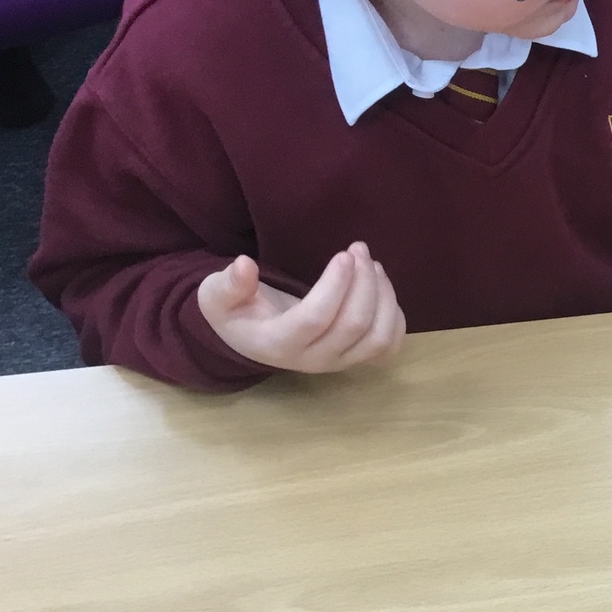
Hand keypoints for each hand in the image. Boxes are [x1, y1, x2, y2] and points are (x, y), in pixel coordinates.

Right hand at [196, 243, 405, 373]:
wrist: (254, 336)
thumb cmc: (236, 311)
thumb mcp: (217, 296)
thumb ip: (228, 283)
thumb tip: (244, 265)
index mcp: (277, 344)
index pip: (316, 318)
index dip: (335, 285)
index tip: (344, 254)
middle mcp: (312, 360)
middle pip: (354, 324)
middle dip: (364, 282)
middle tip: (359, 248)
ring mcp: (338, 363)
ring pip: (377, 336)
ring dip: (383, 295)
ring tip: (371, 263)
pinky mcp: (356, 359)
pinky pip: (389, 345)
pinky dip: (394, 316)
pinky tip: (380, 287)